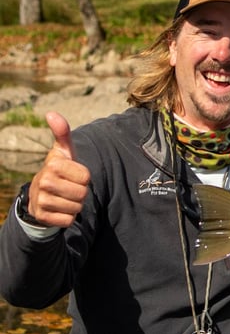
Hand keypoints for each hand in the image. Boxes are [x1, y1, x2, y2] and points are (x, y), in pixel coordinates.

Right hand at [26, 112, 90, 227]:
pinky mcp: (43, 217)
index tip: (72, 174)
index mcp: (53, 164)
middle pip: (83, 193)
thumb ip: (62, 133)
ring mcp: (42, 200)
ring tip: (63, 198)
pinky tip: (58, 209)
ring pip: (77, 208)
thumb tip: (51, 113)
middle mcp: (44, 181)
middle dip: (80, 192)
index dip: (83, 177)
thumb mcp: (63, 152)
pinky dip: (67, 217)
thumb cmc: (59, 171)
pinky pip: (69, 220)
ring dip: (75, 205)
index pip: (86, 176)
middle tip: (68, 188)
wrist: (39, 196)